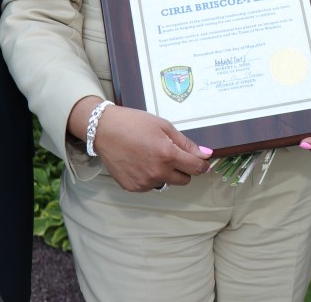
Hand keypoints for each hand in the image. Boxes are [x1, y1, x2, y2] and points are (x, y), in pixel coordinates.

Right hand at [91, 104, 211, 191]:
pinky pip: (150, 186)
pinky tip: (140, 163)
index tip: (202, 162)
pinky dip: (149, 177)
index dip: (201, 165)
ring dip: (165, 174)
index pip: (195, 168)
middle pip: (184, 180)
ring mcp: (144, 182)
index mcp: (168, 155)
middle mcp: (157, 172)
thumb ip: (186, 143)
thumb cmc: (134, 123)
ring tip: (150, 156)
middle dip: (183, 169)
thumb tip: (206, 155)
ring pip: (166, 183)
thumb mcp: (164, 126)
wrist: (104, 130)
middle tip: (172, 155)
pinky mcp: (133, 188)